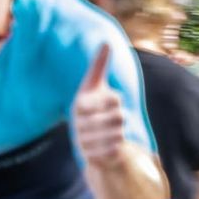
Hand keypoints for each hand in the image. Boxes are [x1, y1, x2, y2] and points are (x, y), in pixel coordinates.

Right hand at [73, 46, 125, 169]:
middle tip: (112, 120)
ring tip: (111, 132)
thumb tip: (105, 42)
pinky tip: (110, 144)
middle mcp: (78, 123)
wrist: (87, 142)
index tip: (109, 101)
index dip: (116, 100)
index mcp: (80, 104)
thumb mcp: (95, 86)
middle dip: (120, 118)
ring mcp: (83, 140)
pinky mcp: (91, 156)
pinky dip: (117, 146)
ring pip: (118, 133)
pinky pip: (116, 148)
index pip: (114, 100)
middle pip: (119, 117)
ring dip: (119, 132)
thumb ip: (98, 65)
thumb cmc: (93, 108)